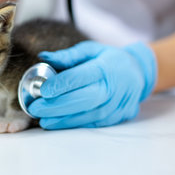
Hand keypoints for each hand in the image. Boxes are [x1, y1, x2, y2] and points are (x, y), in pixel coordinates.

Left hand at [28, 41, 156, 128]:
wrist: (139, 73)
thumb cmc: (110, 59)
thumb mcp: (91, 50)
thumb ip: (67, 56)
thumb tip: (43, 57)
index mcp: (105, 67)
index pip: (80, 77)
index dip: (60, 84)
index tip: (42, 90)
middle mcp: (113, 88)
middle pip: (82, 99)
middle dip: (56, 106)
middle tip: (35, 108)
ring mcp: (117, 105)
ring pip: (88, 115)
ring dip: (63, 119)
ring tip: (43, 119)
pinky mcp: (118, 117)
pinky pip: (94, 123)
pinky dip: (75, 124)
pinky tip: (58, 123)